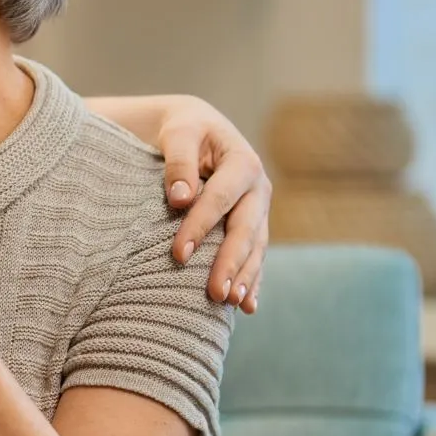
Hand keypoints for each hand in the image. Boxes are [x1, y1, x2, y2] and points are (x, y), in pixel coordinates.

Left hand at [153, 96, 270, 314]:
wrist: (197, 128)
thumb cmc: (183, 130)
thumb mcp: (179, 133)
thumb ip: (178, 163)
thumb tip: (179, 199)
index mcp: (243, 162)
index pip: (221, 199)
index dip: (199, 226)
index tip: (177, 254)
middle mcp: (258, 188)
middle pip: (245, 229)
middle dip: (230, 262)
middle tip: (215, 292)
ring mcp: (258, 209)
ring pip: (255, 246)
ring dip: (245, 276)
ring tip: (232, 302)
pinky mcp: (253, 223)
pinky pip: (256, 255)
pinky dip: (253, 280)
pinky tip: (248, 307)